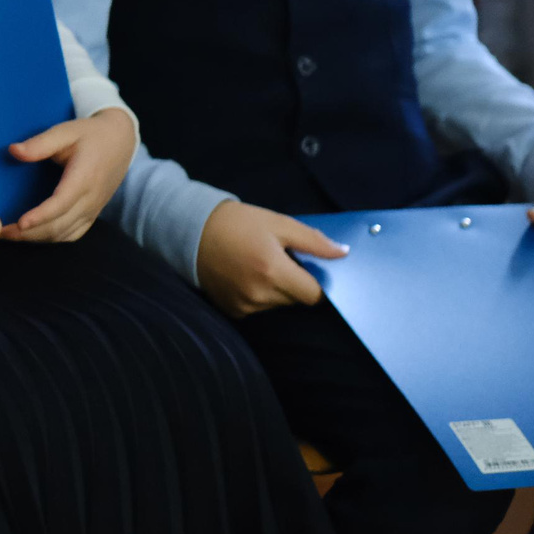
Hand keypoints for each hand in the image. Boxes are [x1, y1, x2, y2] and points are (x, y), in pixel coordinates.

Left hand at [5, 109, 136, 242]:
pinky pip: (73, 234)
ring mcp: (94, 209)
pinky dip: (52, 238)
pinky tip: (32, 235)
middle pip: (60, 224)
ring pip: (65, 233)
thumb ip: (40, 143)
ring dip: (38, 238)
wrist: (120, 142)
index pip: (62, 203)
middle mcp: (91, 199)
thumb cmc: (89, 134)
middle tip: (0, 232)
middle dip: (30, 233)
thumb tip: (13, 151)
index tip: (19, 223)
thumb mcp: (65, 131)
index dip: (41, 216)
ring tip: (10, 235)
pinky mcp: (93, 214)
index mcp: (85, 177)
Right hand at [196, 200, 346, 316]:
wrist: (189, 230)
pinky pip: (259, 309)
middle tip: (278, 260)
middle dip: (294, 282)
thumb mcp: (278, 223)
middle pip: (296, 299)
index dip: (315, 281)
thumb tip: (344, 253)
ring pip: (278, 305)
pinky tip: (244, 276)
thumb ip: (313, 240)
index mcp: (274, 270)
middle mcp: (260, 294)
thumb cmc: (237, 223)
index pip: (314, 295)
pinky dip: (258, 296)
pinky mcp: (233, 311)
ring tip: (258, 266)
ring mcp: (244, 305)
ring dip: (276, 290)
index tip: (306, 267)